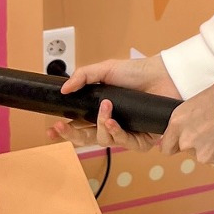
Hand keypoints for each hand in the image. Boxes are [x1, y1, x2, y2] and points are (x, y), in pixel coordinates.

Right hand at [48, 54, 178, 151]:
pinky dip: (117, 133)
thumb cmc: (137, 72)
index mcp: (101, 111)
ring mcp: (128, 133)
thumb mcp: (106, 69)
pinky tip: (114, 122)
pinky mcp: (144, 139)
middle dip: (72, 135)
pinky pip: (126, 144)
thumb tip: (63, 90)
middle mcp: (113, 124)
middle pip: (87, 139)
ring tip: (105, 109)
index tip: (50, 131)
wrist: (163, 74)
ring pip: (105, 141)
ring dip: (101, 126)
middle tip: (61, 126)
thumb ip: (83, 76)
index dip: (64, 131)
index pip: (78, 126)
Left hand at [159, 79, 213, 171]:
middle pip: (190, 151)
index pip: (167, 146)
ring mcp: (205, 155)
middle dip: (202, 144)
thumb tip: (199, 116)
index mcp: (179, 121)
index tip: (185, 141)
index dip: (177, 143)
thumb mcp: (204, 96)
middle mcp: (188, 141)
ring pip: (209, 157)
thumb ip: (195, 114)